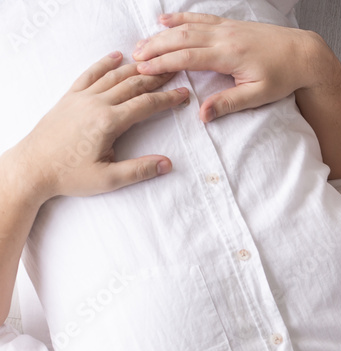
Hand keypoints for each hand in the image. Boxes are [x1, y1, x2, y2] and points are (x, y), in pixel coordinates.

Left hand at [15, 52, 187, 201]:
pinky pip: (90, 75)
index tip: (184, 93)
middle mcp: (96, 104)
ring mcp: (81, 98)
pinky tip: (116, 57)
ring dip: (136, 68)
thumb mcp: (108, 179)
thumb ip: (139, 170)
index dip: (168, 98)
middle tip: (175, 69)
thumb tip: (167, 164)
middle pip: (133, 84)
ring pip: (114, 76)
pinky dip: (104, 64)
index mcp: (108, 122)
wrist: (32, 167)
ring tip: (154, 62)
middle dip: (156, 77)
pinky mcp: (69, 98)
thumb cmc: (68, 175)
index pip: (146, 104)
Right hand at [133, 13, 327, 121]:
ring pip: (187, 27)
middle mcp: (224, 37)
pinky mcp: (230, 24)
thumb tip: (203, 115)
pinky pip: (200, 17)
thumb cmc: (283, 77)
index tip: (143, 70)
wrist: (303, 53)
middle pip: (180, 39)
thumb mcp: (259, 96)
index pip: (187, 58)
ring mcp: (226, 27)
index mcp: (229, 55)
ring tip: (142, 44)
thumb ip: (229, 103)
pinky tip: (165, 20)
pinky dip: (180, 18)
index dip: (162, 63)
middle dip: (155, 48)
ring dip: (162, 35)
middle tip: (133, 59)